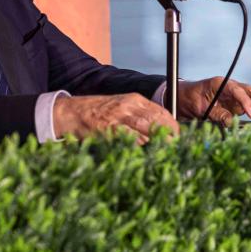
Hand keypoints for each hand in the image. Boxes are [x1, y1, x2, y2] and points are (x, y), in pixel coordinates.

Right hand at [53, 93, 179, 143]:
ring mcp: (119, 116)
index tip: (178, 136)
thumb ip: (138, 116)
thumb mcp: (121, 107)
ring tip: (166, 151)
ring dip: (159, 140)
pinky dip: (140, 145)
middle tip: (176, 147)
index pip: (161, 110)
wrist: (72, 112)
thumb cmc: (98, 112)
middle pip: (157, 119)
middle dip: (169, 134)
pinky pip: (129, 137)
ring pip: (146, 127)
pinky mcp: (108, 128)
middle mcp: (129, 105)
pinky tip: (145, 152)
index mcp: (134, 99)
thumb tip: (158, 131)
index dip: (172, 125)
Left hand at [177, 77, 250, 124]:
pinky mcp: (237, 104)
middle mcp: (231, 87)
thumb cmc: (189, 98)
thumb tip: (231, 122)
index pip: (238, 91)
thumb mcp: (200, 108)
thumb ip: (216, 114)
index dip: (246, 102)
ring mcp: (235, 95)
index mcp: (221, 83)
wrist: (184, 98)